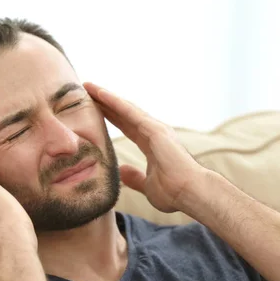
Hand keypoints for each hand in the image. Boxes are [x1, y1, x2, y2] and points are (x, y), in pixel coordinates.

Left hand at [84, 82, 202, 212]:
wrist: (191, 193)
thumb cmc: (175, 192)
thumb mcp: (148, 185)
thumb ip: (135, 177)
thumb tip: (122, 171)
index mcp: (152, 144)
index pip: (126, 126)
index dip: (111, 116)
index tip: (94, 109)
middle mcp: (154, 132)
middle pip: (124, 113)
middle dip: (106, 102)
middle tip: (87, 90)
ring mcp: (155, 129)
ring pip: (126, 108)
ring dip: (107, 97)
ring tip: (89, 87)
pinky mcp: (155, 129)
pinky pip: (130, 112)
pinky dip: (115, 102)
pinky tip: (101, 94)